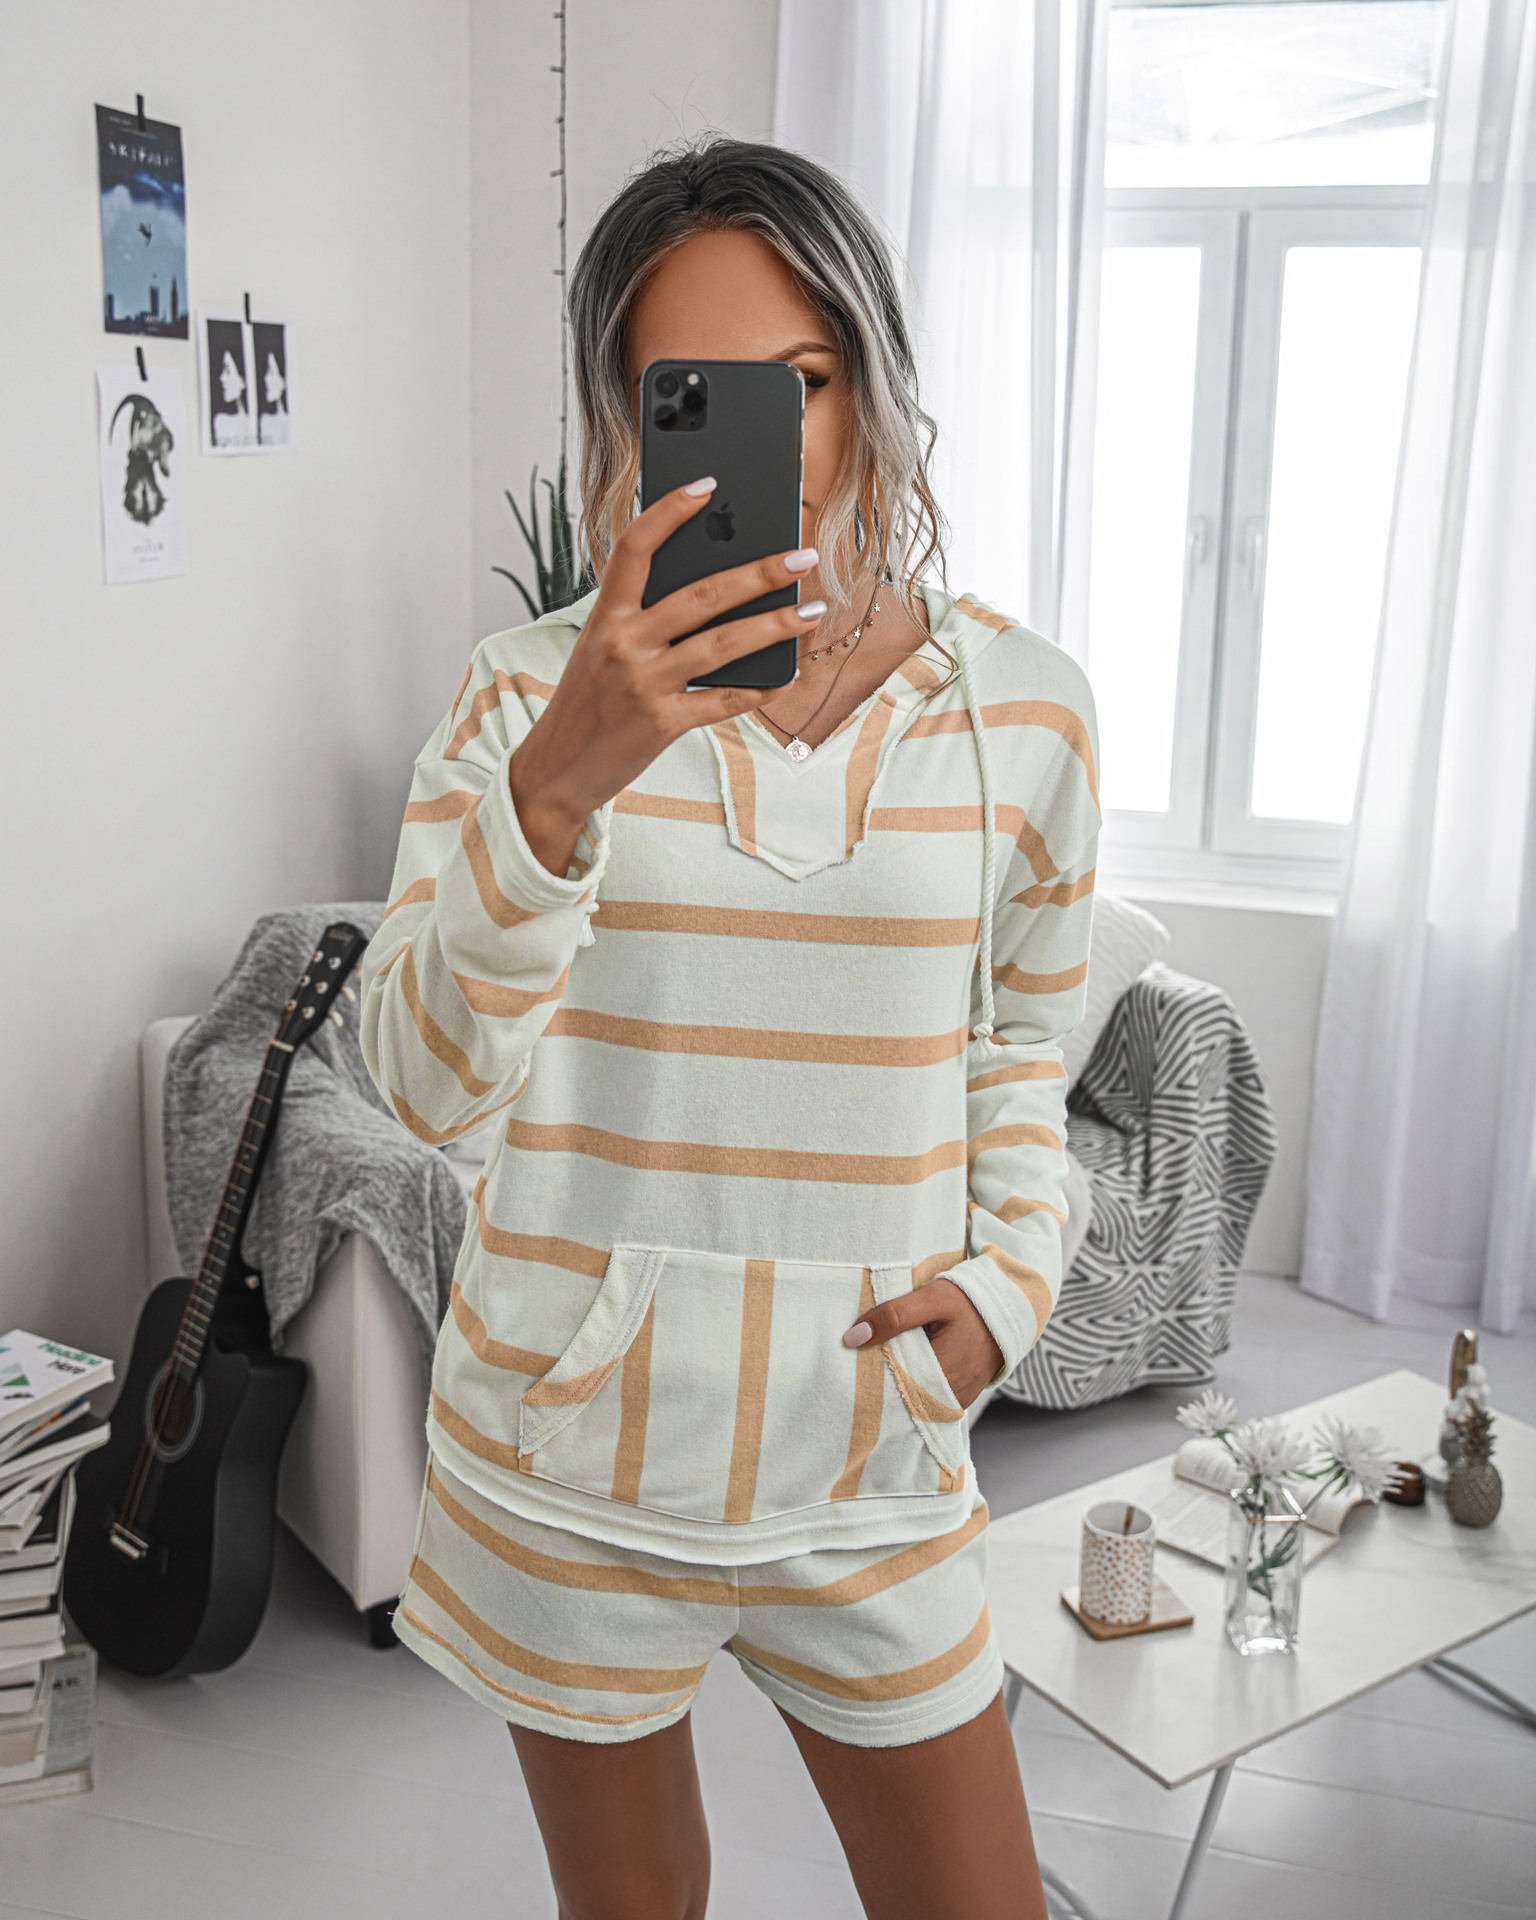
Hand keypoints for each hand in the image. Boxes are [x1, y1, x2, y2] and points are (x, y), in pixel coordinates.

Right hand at [509, 479, 822, 874]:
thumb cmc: (586, 704)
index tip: (707, 484)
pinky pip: (722, 700)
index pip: (635, 548)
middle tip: (801, 555)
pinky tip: (787, 675)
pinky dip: (759, 688)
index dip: (670, 512)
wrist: (555, 770)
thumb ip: (642, 620)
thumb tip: (713, 592)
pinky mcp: (661, 724)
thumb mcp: (599, 650)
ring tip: (811, 610)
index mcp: (605, 617)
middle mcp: (623, 644)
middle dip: (758, 572)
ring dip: (775, 625)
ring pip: (722, 645)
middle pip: (700, 595)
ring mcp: (643, 685)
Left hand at [842, 1279, 1003, 1409]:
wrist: (1011, 1309)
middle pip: (901, 1395)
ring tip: (888, 1360)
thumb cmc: (970, 1302)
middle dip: (883, 1379)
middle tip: (867, 1358)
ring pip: (915, 1399)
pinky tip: (909, 1367)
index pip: (890, 1385)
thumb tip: (853, 1337)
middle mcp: (949, 1397)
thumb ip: (893, 1316)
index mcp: (940, 1375)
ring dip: (900, 1383)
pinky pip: (930, 1399)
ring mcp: (957, 1401)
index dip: (870, 1372)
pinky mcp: (961, 1399)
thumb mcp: (931, 1299)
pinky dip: (917, 1386)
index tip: (856, 1357)